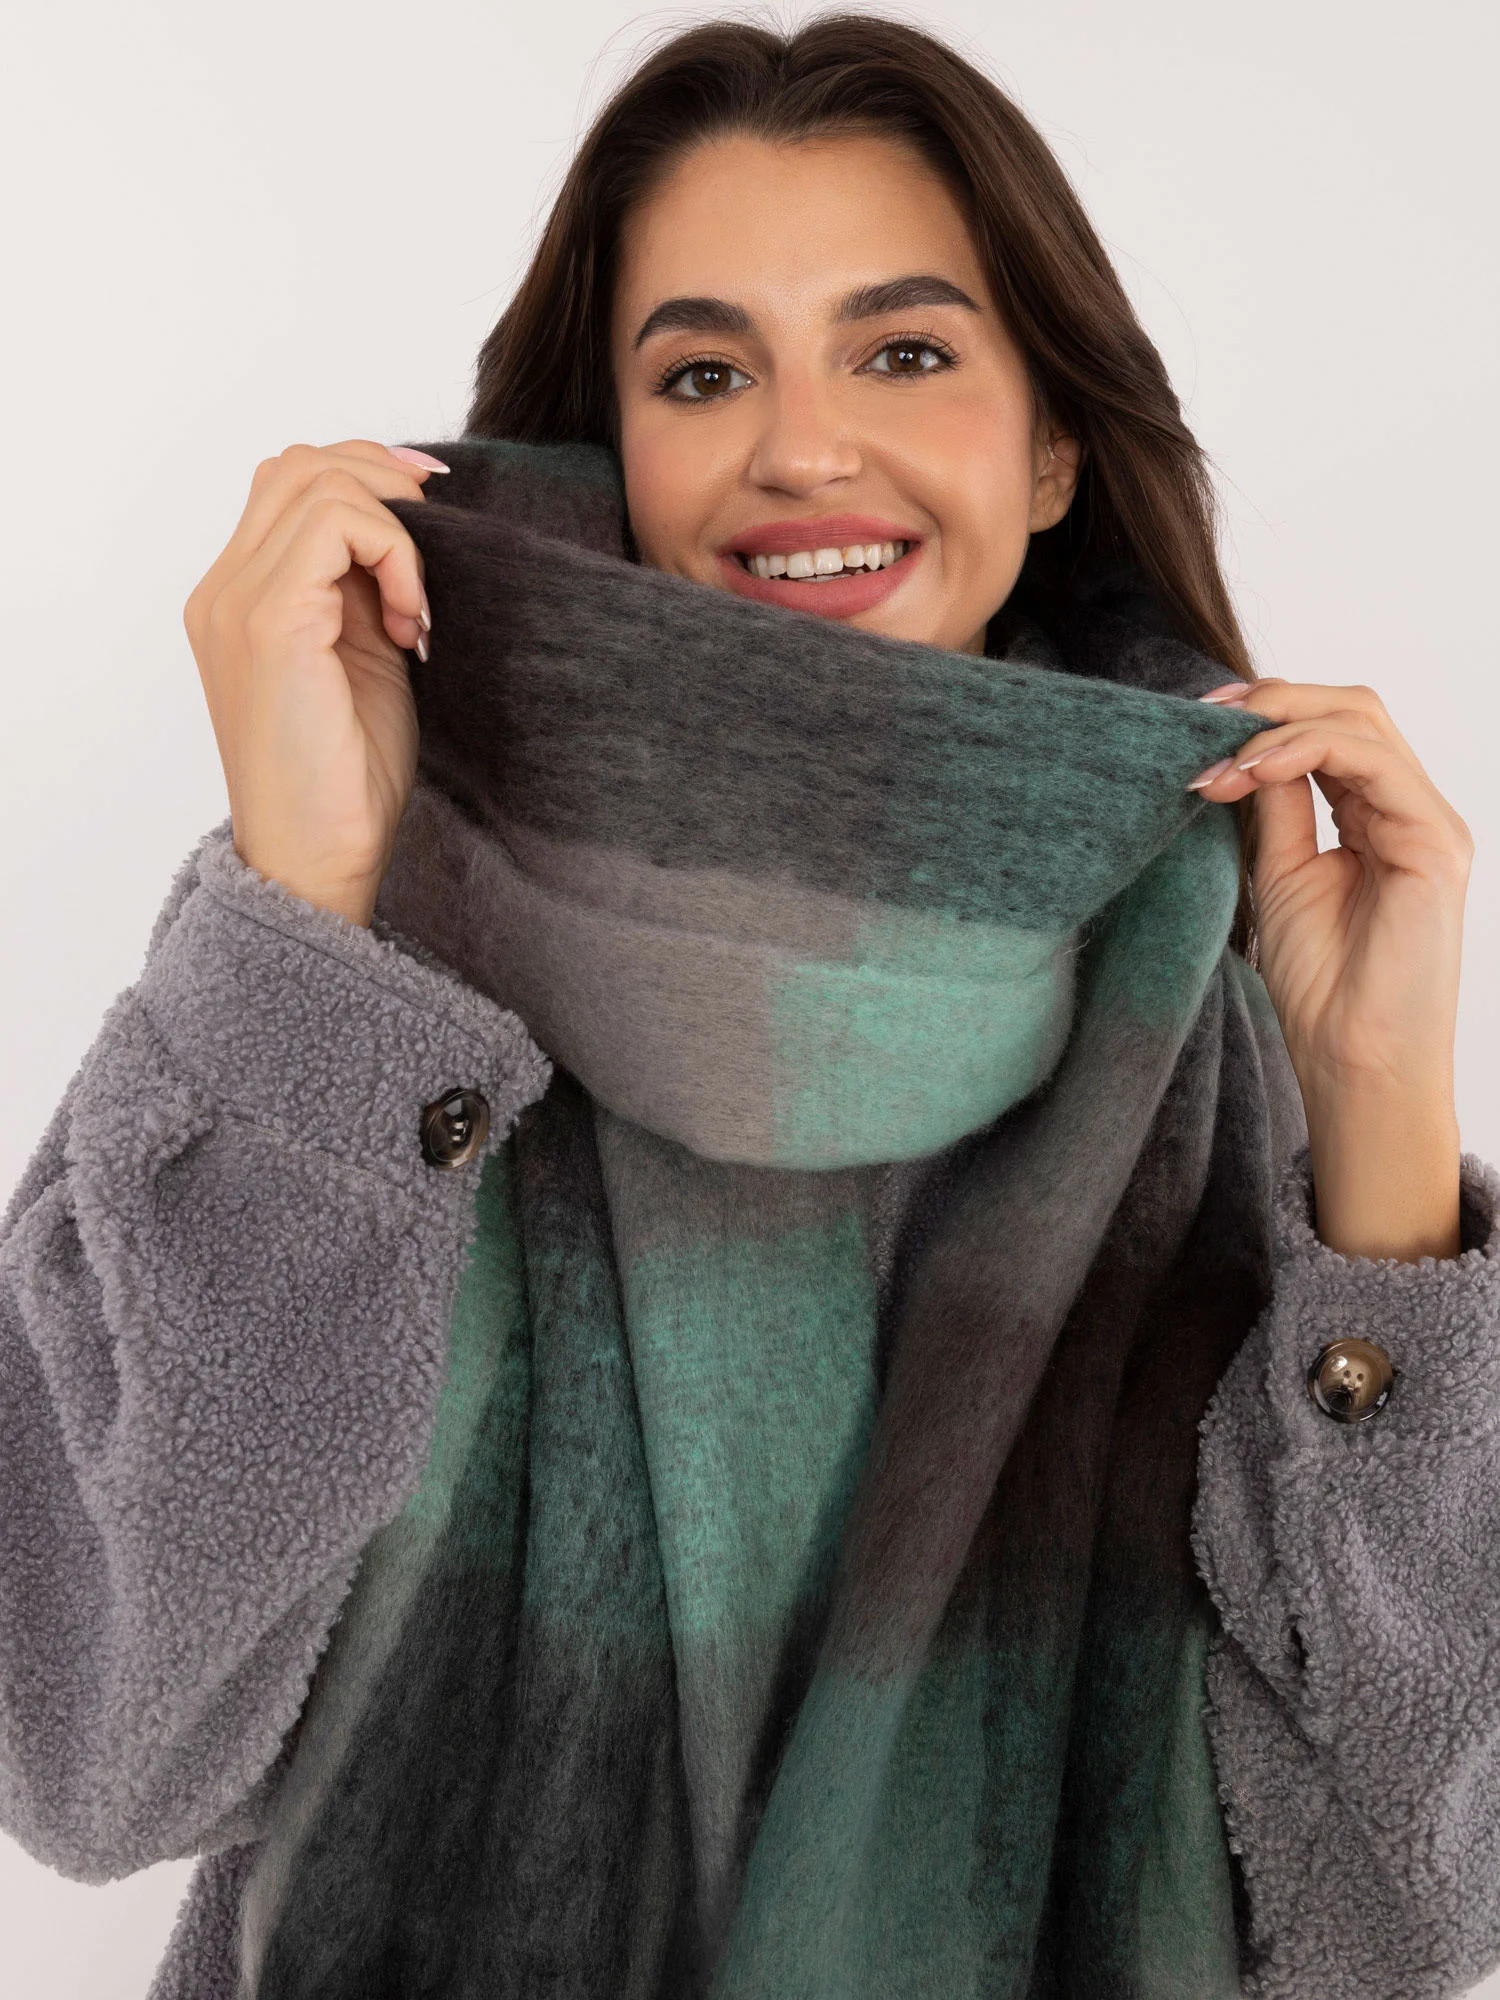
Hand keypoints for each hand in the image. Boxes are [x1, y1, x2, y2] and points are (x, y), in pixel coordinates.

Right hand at [183, 438, 448, 926]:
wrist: (317, 859)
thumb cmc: (346, 779)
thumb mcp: (365, 660)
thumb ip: (365, 591)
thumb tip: (409, 529)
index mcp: (240, 599)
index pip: (292, 484)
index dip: (371, 479)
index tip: (435, 526)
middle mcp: (224, 590)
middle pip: (298, 464)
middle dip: (385, 486)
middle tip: (436, 556)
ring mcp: (237, 600)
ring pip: (317, 479)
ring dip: (394, 530)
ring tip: (416, 613)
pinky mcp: (269, 620)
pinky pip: (337, 525)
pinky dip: (394, 555)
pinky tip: (410, 625)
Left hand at [1187, 677, 1472, 1257]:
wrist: (1350, 1060)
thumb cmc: (1319, 986)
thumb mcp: (1278, 873)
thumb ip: (1275, 806)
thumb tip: (1243, 745)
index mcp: (1376, 817)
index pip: (1329, 729)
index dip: (1263, 713)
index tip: (1193, 724)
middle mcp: (1409, 811)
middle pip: (1351, 708)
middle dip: (1269, 701)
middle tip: (1200, 719)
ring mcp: (1428, 822)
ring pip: (1361, 721)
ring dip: (1277, 724)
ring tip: (1218, 756)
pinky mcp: (1434, 840)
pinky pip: (1372, 762)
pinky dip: (1305, 750)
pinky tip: (1252, 771)